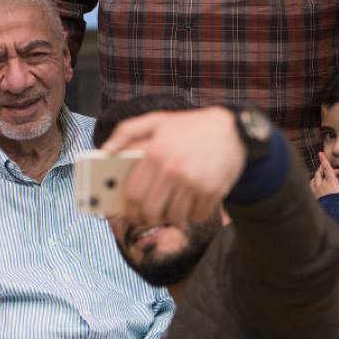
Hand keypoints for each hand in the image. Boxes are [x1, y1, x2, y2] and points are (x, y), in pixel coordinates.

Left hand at [101, 107, 245, 227]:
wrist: (233, 130)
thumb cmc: (188, 127)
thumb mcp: (156, 120)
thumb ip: (127, 132)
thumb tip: (105, 150)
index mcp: (155, 152)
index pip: (133, 193)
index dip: (127, 208)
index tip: (128, 212)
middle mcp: (173, 168)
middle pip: (150, 210)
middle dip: (145, 218)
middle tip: (147, 217)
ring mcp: (194, 181)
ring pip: (173, 217)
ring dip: (169, 218)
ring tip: (169, 209)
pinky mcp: (212, 190)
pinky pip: (196, 216)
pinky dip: (191, 217)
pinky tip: (190, 205)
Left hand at [310, 152, 338, 197]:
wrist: (334, 217)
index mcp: (330, 182)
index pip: (326, 168)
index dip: (324, 160)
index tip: (320, 153)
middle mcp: (321, 186)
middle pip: (319, 173)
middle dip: (322, 168)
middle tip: (328, 167)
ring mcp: (316, 192)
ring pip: (313, 180)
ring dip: (317, 176)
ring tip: (321, 175)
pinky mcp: (313, 198)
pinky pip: (310, 187)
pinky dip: (313, 183)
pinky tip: (316, 186)